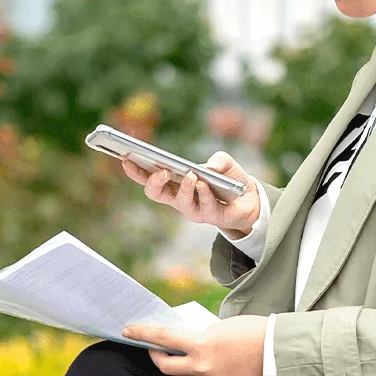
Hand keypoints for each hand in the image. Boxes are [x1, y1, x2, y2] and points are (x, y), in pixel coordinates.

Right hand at [122, 151, 260, 238]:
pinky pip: (203, 206)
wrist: (250, 199)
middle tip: (161, 170)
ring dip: (184, 187)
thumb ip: (217, 160)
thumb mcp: (224, 162)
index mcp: (174, 182)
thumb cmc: (228, 179)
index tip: (125, 158)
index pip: (148, 177)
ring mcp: (192, 209)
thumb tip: (207, 169)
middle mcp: (178, 197)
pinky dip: (204, 193)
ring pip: (179, 201)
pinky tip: (205, 184)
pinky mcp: (209, 216)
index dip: (135, 170)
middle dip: (153, 182)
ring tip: (191, 175)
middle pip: (155, 193)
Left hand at [123, 316, 269, 375]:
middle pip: (166, 367)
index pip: (163, 339)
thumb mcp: (218, 327)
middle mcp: (202, 366)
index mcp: (201, 344)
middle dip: (157, 358)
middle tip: (156, 350)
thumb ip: (198, 336)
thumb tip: (184, 343)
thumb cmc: (250, 331)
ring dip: (181, 369)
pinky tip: (213, 367)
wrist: (276, 350)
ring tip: (189, 358)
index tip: (127, 331)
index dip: (143, 335)